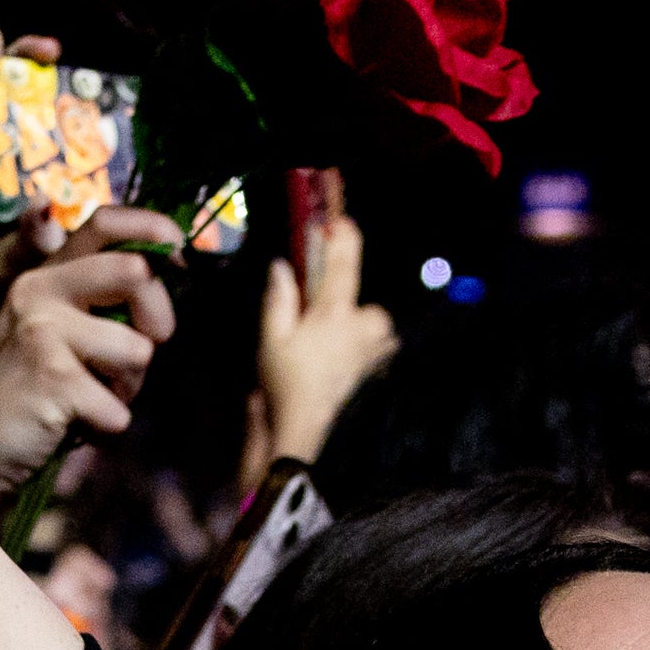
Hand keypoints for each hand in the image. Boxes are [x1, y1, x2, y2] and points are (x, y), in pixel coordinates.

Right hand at [0, 209, 182, 526]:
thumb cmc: (30, 398)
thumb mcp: (58, 334)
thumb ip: (100, 304)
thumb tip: (164, 277)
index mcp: (45, 276)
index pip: (103, 221)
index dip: (153, 228)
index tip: (180, 253)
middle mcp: (39, 290)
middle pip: (136, 272)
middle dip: (159, 321)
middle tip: (138, 358)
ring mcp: (42, 330)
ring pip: (138, 349)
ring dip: (127, 388)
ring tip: (88, 398)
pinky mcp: (52, 377)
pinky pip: (119, 409)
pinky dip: (105, 428)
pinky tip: (71, 426)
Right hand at [252, 214, 398, 470]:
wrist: (297, 430)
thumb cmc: (282, 381)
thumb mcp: (272, 335)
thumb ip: (280, 297)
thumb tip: (282, 265)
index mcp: (334, 313)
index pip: (343, 264)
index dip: (344, 238)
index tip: (343, 219)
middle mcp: (360, 329)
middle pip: (368, 305)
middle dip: (349, 303)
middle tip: (322, 311)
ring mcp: (369, 354)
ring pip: (377, 328)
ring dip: (361, 328)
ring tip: (332, 338)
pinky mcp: (369, 375)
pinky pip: (378, 351)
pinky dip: (368, 350)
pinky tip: (343, 358)